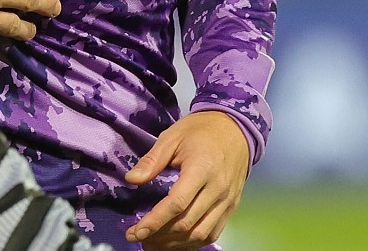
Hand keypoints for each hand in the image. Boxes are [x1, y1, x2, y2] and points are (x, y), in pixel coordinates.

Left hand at [124, 111, 250, 249]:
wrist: (235, 127)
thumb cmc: (201, 130)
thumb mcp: (172, 137)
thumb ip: (152, 160)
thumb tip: (131, 180)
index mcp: (201, 168)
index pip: (177, 203)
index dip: (155, 221)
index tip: (135, 231)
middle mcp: (217, 188)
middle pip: (187, 223)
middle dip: (160, 236)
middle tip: (139, 238)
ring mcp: (227, 200)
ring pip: (201, 233)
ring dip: (175, 243)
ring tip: (154, 244)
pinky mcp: (232, 206)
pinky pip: (213, 232)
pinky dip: (193, 242)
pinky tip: (176, 242)